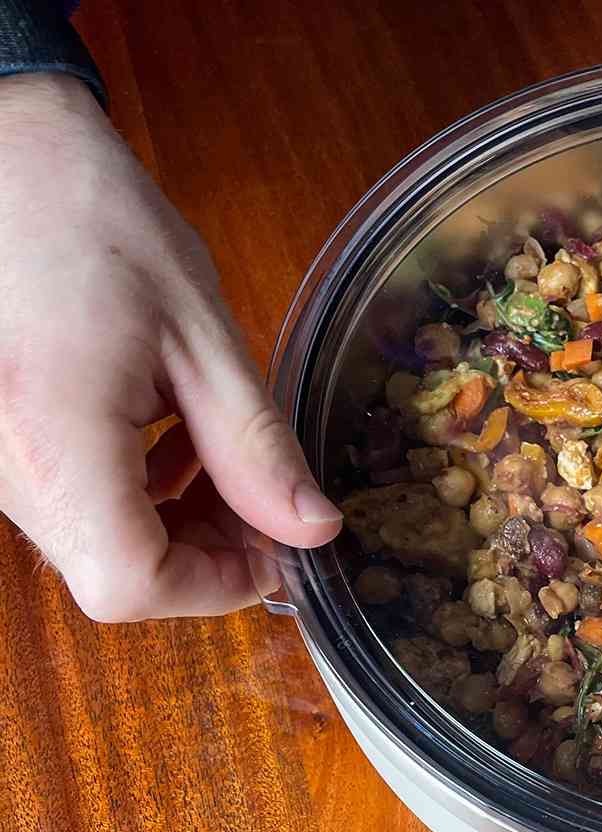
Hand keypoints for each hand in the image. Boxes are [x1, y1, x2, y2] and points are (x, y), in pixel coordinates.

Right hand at [0, 73, 340, 621]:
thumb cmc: (90, 218)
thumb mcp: (200, 334)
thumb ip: (256, 445)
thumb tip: (312, 529)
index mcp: (55, 442)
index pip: (131, 584)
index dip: (220, 585)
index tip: (282, 546)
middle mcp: (6, 469)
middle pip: (113, 575)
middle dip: (208, 556)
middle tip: (269, 501)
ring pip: (92, 543)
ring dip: (175, 524)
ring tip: (225, 458)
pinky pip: (68, 501)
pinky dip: (133, 493)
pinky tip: (171, 440)